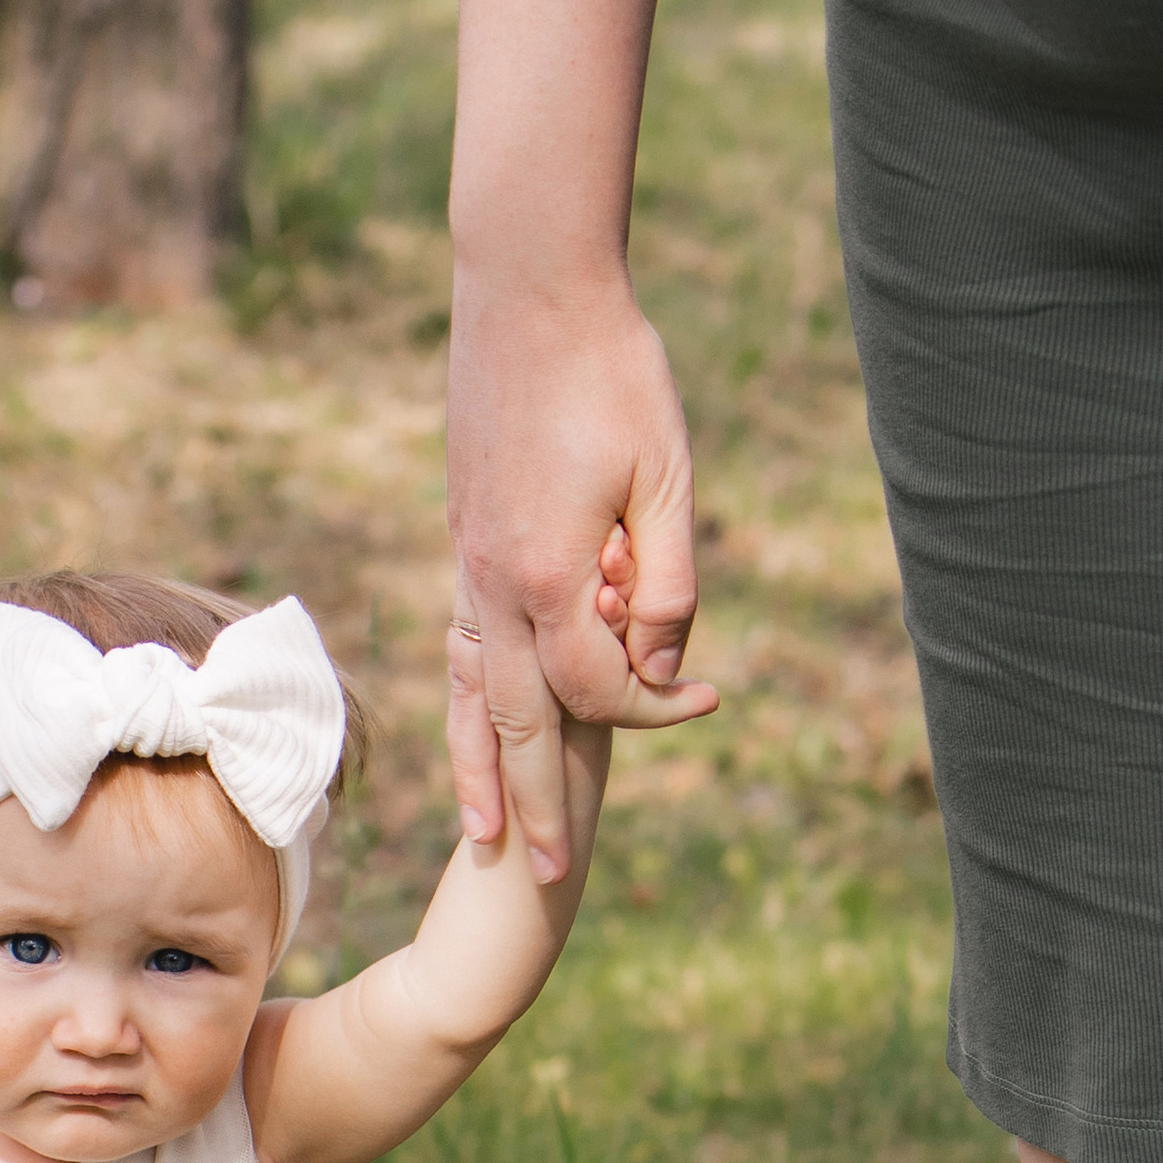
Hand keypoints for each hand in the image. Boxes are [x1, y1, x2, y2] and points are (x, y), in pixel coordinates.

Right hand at [445, 268, 717, 873]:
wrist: (527, 288)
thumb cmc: (614, 371)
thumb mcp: (667, 477)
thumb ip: (665, 581)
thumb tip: (659, 664)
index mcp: (546, 574)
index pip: (596, 685)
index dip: (655, 707)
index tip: (706, 697)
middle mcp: (491, 584)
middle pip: (510, 723)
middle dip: (532, 804)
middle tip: (548, 874)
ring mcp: (466, 564)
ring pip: (464, 693)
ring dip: (477, 769)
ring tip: (484, 834)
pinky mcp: (461, 541)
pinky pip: (456, 646)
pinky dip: (461, 702)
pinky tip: (470, 725)